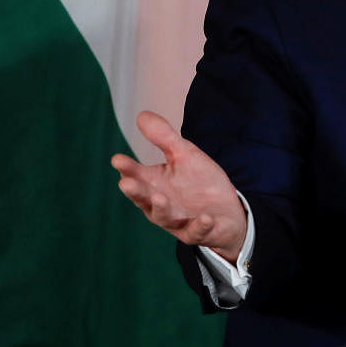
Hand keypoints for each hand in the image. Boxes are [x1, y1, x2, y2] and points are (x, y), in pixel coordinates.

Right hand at [111, 111, 247, 262]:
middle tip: (125, 183)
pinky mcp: (198, 232)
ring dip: (162, 209)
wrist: (227, 209)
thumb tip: (141, 114)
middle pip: (145, 199)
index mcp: (154, 184)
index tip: (117, 159)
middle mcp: (161, 205)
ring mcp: (178, 221)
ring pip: (165, 218)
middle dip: (136, 192)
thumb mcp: (184, 154)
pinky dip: (200, 225)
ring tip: (161, 198)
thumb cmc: (199, 181)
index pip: (136, 175)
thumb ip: (164, 137)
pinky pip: (197, 231)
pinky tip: (206, 217)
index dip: (127, 168)